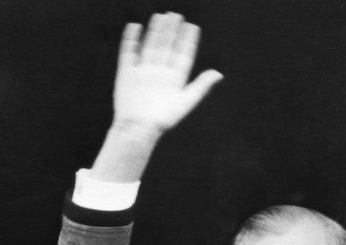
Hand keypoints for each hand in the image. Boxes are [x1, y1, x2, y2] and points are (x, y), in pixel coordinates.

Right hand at [110, 13, 222, 138]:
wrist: (136, 129)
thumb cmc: (162, 120)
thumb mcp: (185, 102)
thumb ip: (200, 86)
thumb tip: (219, 74)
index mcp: (174, 79)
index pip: (182, 54)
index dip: (187, 41)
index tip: (192, 27)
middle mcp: (159, 73)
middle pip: (166, 47)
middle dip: (171, 31)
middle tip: (176, 15)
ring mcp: (143, 72)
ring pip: (150, 46)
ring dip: (155, 31)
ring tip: (160, 16)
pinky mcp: (126, 74)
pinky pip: (129, 53)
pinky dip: (131, 40)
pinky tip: (135, 27)